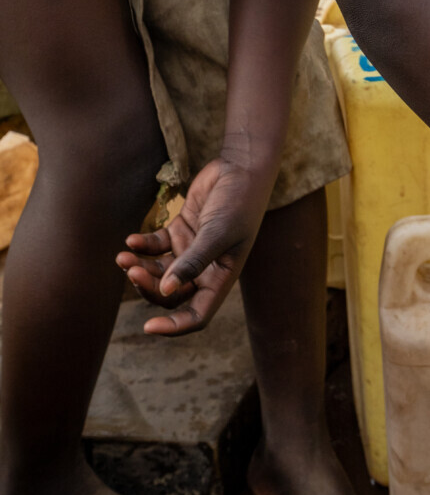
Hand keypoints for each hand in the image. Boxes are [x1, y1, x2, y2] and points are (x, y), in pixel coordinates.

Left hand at [116, 154, 272, 335]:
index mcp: (220, 277)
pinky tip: (132, 241)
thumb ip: (192, 263)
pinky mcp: (180, 230)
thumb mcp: (217, 234)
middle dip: (149, 286)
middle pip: (170, 294)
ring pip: (158, 271)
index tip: (148, 327)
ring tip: (123, 256)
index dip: (174, 326)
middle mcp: (204, 269)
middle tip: (132, 270)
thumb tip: (166, 290)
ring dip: (139, 267)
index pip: (197, 314)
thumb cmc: (238, 202)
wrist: (241, 167)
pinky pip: (155, 246)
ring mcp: (190, 250)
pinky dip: (142, 246)